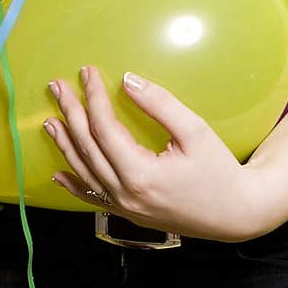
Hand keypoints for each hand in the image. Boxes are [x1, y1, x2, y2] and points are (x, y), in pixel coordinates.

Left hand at [43, 65, 265, 241]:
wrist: (236, 214)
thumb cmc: (220, 171)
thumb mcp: (195, 131)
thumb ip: (159, 104)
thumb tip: (127, 80)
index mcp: (140, 174)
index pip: (104, 128)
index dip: (93, 97)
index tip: (87, 73)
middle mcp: (125, 194)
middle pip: (87, 147)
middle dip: (71, 113)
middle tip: (58, 87)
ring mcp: (124, 208)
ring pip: (84, 172)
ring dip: (65, 144)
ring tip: (51, 120)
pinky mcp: (129, 214)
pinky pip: (93, 198)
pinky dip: (73, 184)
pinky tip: (58, 173)